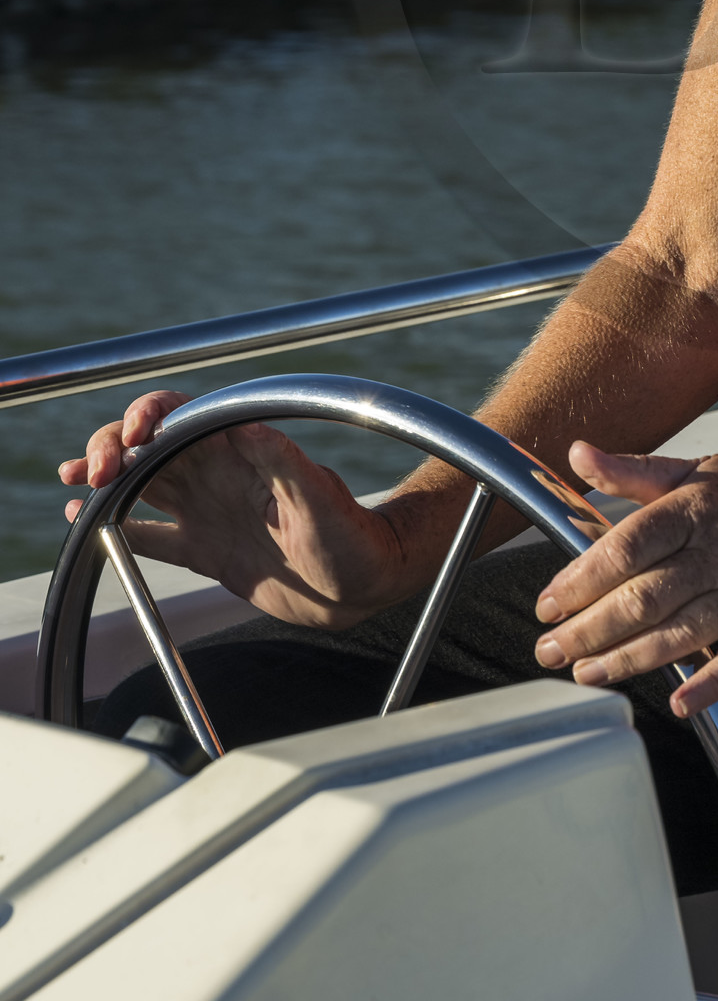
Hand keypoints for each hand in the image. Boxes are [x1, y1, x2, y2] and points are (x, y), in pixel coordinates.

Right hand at [58, 389, 419, 627]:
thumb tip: (248, 427)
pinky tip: (84, 524)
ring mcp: (210, 512)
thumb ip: (285, 463)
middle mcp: (221, 477)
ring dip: (106, 481)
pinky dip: (117, 528)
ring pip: (145, 484)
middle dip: (114, 448)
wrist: (363, 584)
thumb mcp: (320, 499)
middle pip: (153, 448)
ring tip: (70, 481)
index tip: (131, 436)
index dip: (152, 416)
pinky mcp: (207, 550)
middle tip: (87, 473)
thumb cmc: (352, 538)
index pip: (186, 419)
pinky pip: (153, 534)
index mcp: (243, 455)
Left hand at [531, 441, 717, 717]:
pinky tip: (677, 704)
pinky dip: (710, 685)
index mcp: (697, 507)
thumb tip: (576, 454)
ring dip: (629, 660)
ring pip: (683, 634)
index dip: (582, 578)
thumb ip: (634, 472)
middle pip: (647, 598)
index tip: (547, 604)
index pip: (628, 545)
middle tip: (551, 650)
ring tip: (586, 673)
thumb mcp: (700, 470)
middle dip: (591, 630)